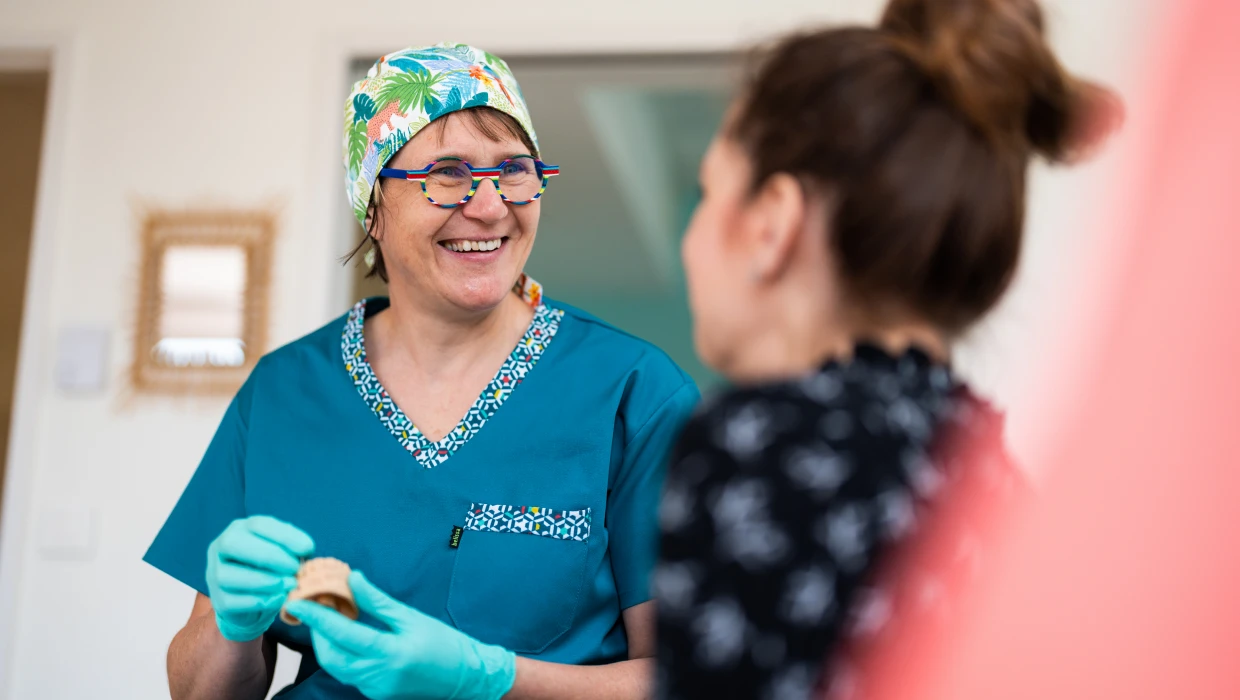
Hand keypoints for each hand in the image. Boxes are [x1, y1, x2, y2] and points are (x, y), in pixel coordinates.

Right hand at [205, 515, 314, 641]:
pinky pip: (232, 601)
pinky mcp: (218, 599)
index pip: (258, 525)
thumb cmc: (271, 568)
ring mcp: (214, 573)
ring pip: (229, 575)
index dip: (284, 536)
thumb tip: (306, 552)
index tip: (308, 548)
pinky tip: (279, 599)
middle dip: (269, 556)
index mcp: (240, 529)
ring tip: (289, 585)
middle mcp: (221, 547)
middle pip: (235, 544)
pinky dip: (258, 601)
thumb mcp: (284, 552)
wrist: (253, 599)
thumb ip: (293, 549)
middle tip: (295, 568)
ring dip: (264, 581)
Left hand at [285, 570, 515, 699]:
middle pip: (331, 656)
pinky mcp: (376, 693)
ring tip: (328, 619)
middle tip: (313, 608)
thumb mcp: (411, 617)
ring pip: (337, 667)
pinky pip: (350, 673)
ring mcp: (375, 688)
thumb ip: (377, 601)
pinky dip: (342, 654)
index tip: (299, 602)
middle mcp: (378, 676)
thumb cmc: (444, 644)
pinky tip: (346, 636)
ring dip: (327, 644)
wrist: (464, 677)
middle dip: (317, 632)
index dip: (317, 618)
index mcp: (390, 653)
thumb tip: (352, 579)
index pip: (342, 634)